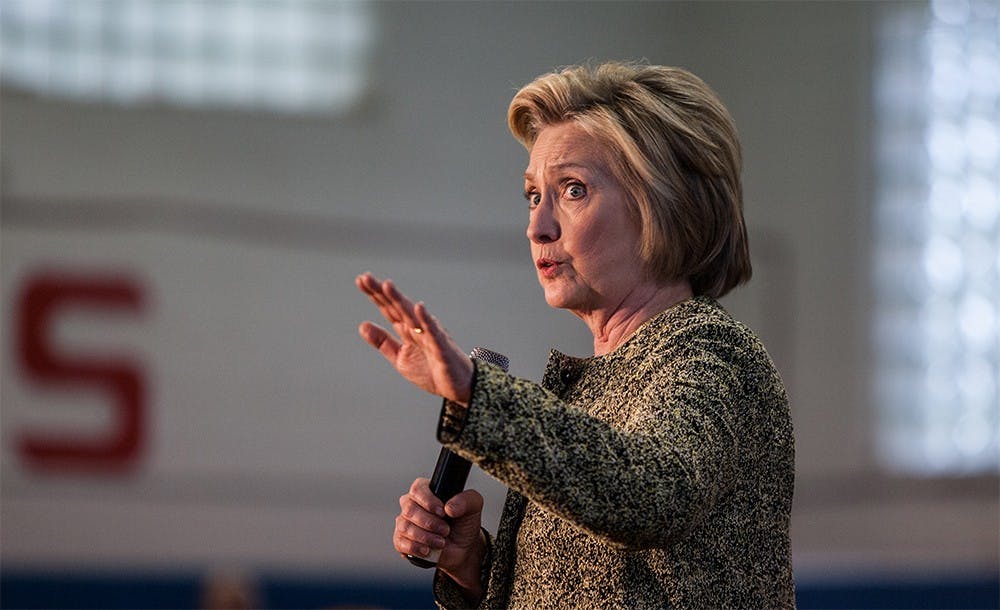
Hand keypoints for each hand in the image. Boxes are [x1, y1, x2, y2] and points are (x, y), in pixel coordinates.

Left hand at [356, 272, 473, 404]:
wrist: (457, 387)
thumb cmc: (431, 370)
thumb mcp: (399, 358)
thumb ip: (383, 341)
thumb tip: (362, 325)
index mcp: (407, 330)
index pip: (389, 309)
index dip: (375, 295)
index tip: (361, 280)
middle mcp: (418, 328)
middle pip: (397, 307)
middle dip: (382, 292)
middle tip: (365, 277)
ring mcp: (430, 336)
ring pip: (412, 315)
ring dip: (400, 300)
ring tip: (387, 286)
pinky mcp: (441, 348)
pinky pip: (433, 332)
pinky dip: (426, 319)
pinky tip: (419, 307)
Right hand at [394, 478, 485, 600]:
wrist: (463, 549)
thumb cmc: (464, 524)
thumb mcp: (474, 506)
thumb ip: (467, 500)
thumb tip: (450, 507)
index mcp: (426, 491)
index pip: (417, 489)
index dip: (428, 501)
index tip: (443, 512)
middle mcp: (412, 505)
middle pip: (409, 509)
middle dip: (430, 522)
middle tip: (445, 530)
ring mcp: (404, 523)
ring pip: (405, 526)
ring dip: (425, 536)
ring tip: (441, 542)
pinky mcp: (401, 541)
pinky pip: (401, 543)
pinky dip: (415, 547)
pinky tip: (427, 550)